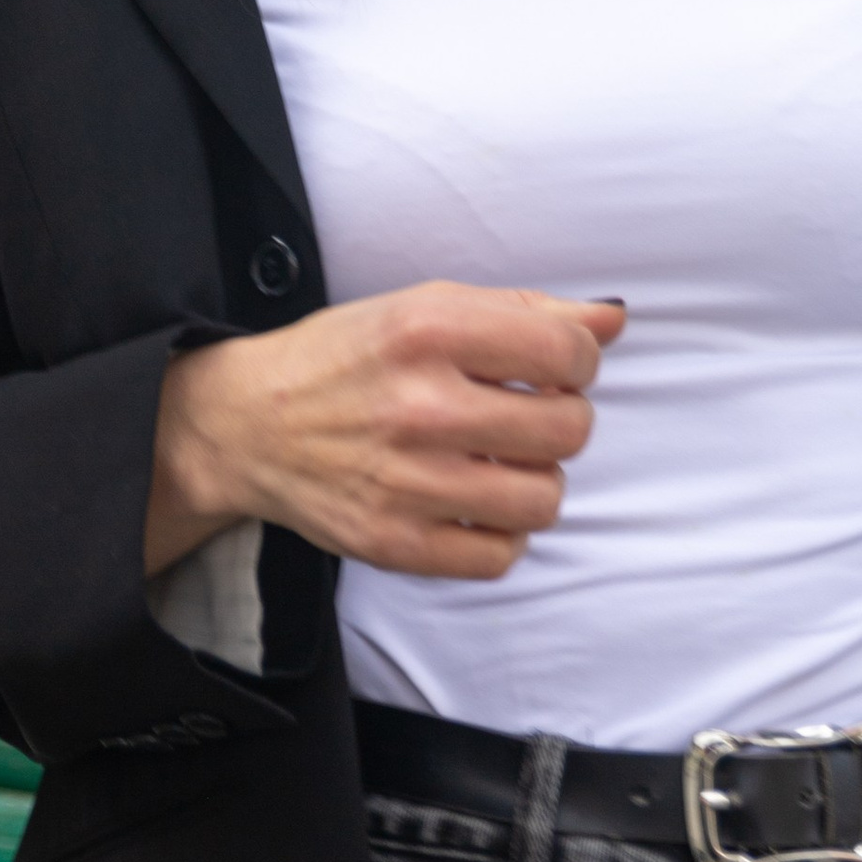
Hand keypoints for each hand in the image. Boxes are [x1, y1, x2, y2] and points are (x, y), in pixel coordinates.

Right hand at [147, 283, 625, 582]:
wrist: (248, 423)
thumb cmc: (347, 357)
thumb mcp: (425, 306)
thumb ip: (525, 310)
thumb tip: (613, 318)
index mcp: (429, 329)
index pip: (567, 351)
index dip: (579, 361)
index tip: (551, 367)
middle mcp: (419, 404)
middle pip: (568, 429)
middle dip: (561, 419)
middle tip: (524, 413)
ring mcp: (406, 481)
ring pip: (544, 499)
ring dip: (536, 479)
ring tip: (501, 460)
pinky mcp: (392, 543)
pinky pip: (499, 556)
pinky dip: (501, 534)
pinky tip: (476, 504)